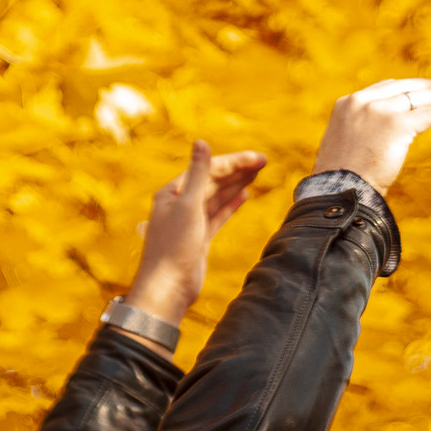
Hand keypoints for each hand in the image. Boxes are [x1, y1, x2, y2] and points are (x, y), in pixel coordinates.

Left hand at [124, 140, 265, 329]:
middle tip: (263, 161)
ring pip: (217, 197)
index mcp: (172, 192)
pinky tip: (244, 195)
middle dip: (237, 170)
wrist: (167, 289)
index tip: (258, 159)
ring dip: (236, 184)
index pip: (208, 169)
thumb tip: (201, 141)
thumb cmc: (173, 248)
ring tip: (257, 173)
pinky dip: (230, 204)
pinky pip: (217, 215)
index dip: (234, 162)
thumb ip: (197, 174)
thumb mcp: (187, 206)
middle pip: (213, 181)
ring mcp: (190, 221)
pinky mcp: (198, 238)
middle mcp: (179, 204)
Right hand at [310, 78, 430, 196]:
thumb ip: (362, 127)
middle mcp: (362, 101)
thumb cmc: (344, 176)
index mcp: (347, 102)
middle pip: (404, 87)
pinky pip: (427, 114)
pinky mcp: (397, 125)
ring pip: (418, 98)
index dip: (409, 87)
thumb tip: (383, 130)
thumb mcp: (347, 141)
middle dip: (430, 86)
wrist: (343, 190)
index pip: (385, 87)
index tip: (423, 88)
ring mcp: (379, 111)